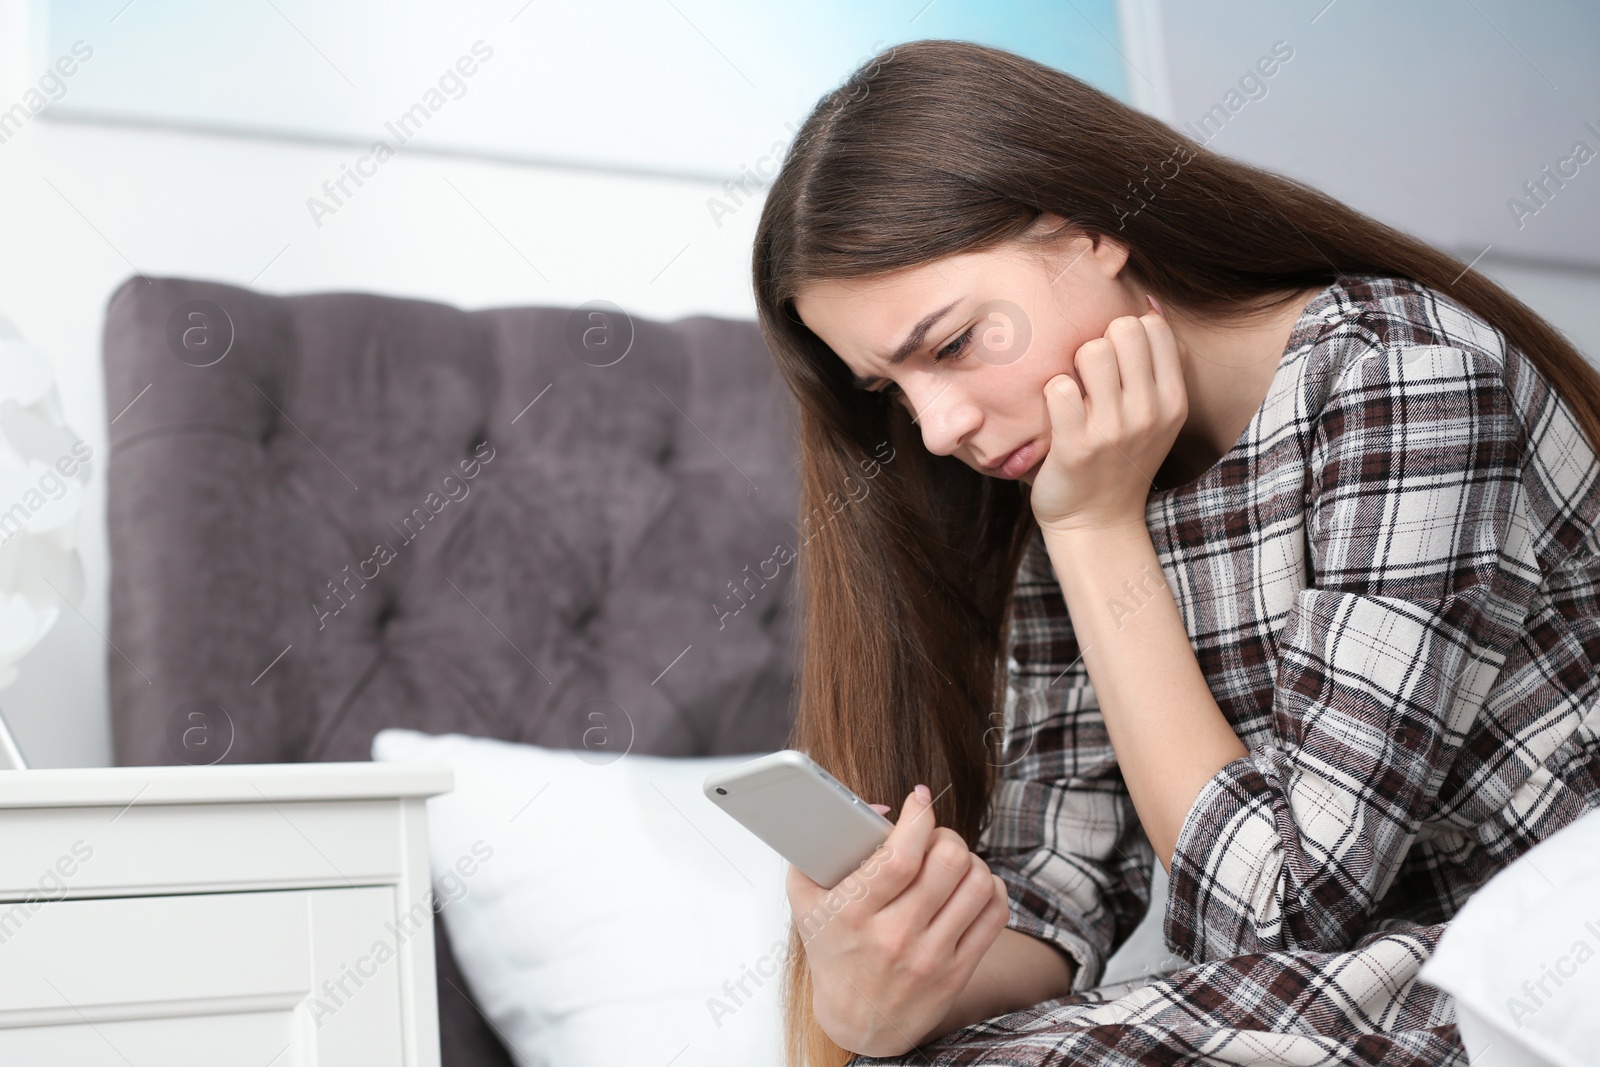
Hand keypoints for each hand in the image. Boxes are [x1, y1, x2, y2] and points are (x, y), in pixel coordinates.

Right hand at [786, 786, 1010, 1057]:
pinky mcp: (957, 971)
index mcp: (854, 914)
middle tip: (933, 839)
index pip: (900, 855)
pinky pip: (994, 913)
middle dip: (944, 836)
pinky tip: (970, 887)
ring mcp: (930, 956)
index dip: (918, 817)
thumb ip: (818, 849)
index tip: (919, 799)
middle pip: (947, 862)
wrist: (856, 1022)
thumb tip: (876, 810)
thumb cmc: (833, 952)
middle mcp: (895, 936)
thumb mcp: (807, 902)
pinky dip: (989, 887)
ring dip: (969, 861)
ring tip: (952, 864)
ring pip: (977, 883)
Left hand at [1029, 303, 1187, 534]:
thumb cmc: (1120, 460)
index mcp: (1173, 401)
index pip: (1153, 327)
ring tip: (1075, 391)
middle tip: (1090, 375)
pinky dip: (1052, 393)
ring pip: (1092, 351)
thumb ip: (1158, 365)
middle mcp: (1150, 412)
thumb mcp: (1157, 416)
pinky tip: (1057, 412)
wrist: (1097, 523)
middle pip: (1123, 329)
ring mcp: (1114, 429)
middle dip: (1100, 343)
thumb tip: (1150, 305)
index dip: (1126, 333)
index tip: (1116, 361)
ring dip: (1075, 365)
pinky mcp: (1076, 445)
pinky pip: (1059, 387)